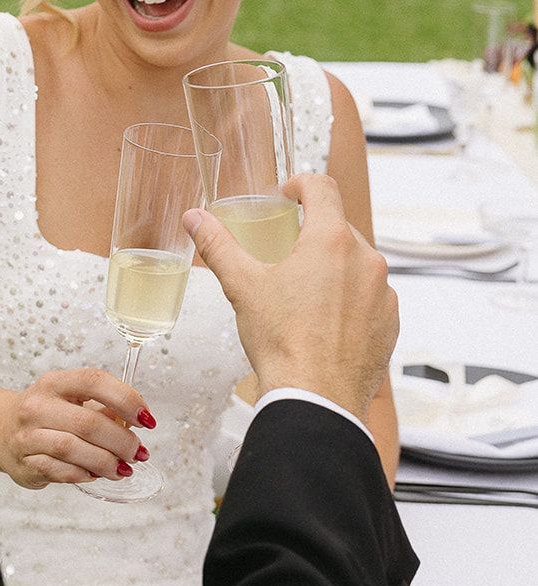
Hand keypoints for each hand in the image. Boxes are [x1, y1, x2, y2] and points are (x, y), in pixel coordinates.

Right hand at [0, 368, 153, 488]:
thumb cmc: (44, 413)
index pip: (93, 381)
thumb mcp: (69, 398)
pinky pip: (60, 472)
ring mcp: (28, 436)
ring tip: (123, 468)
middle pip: (87, 422)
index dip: (125, 398)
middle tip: (138, 452)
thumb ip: (102, 407)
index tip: (146, 418)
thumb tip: (135, 422)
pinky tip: (97, 475)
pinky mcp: (25, 463)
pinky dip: (84, 474)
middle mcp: (37, 406)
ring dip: (105, 462)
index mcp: (54, 383)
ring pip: (72, 449)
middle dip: (121, 441)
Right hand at [183, 174, 397, 421]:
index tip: (288, 196)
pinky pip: (371, 297)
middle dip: (313, 234)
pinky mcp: (391, 323)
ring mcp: (383, 293)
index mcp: (332, 240)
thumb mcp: (243, 286)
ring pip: (357, 264)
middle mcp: (366, 259)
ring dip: (334, 268)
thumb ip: (218, 245)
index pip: (323, 187)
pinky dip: (350, 300)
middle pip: (339, 227)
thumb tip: (195, 217)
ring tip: (305, 295)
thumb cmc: (282, 342)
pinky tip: (325, 323)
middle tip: (286, 255)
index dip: (301, 184)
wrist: (317, 401)